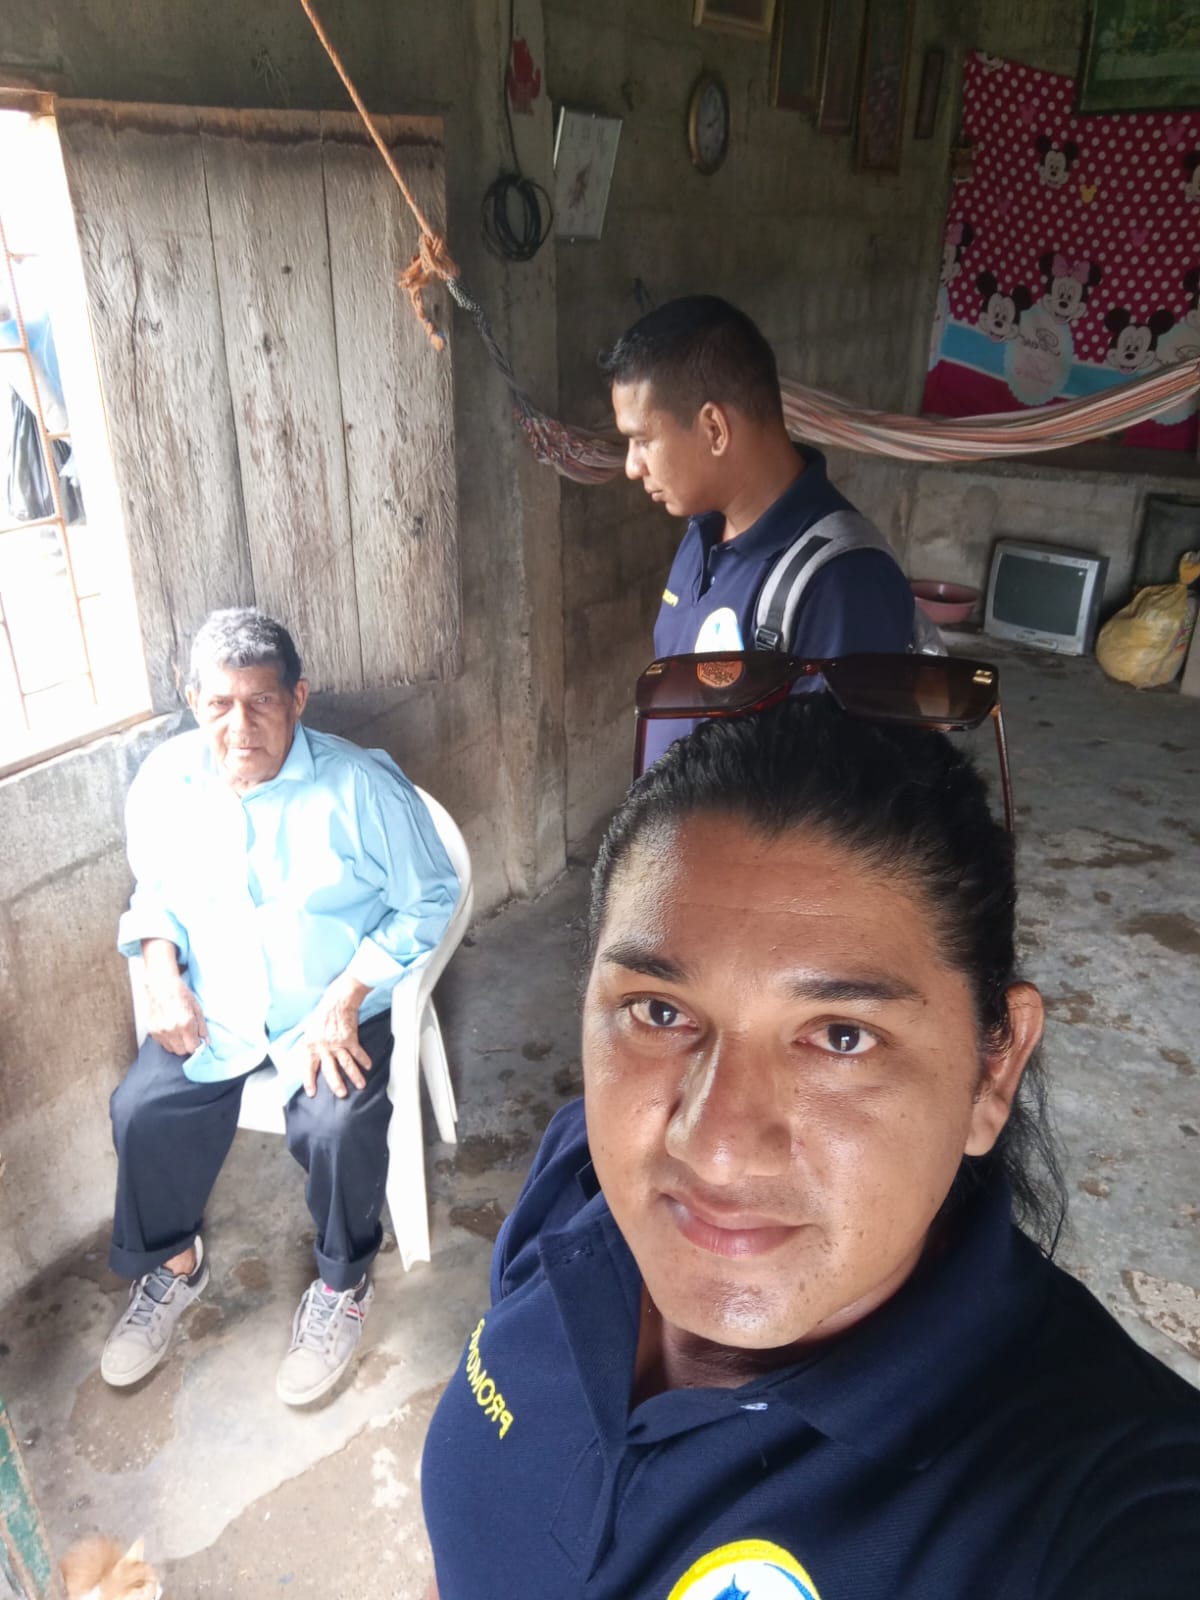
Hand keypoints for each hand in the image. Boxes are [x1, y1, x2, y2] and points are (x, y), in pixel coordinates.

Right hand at [144, 971, 207, 1055]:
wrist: (160, 985)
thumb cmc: (181, 994)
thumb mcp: (197, 1008)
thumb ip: (202, 1027)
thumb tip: (206, 1042)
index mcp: (185, 1023)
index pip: (193, 1047)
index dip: (196, 1045)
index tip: (197, 1040)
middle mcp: (172, 1029)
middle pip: (181, 1051)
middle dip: (187, 1046)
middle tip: (189, 1036)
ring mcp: (160, 1031)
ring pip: (171, 1049)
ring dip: (177, 1044)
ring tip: (179, 1031)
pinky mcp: (152, 1031)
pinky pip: (162, 1044)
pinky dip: (168, 1040)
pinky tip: (170, 1029)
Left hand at [302, 976, 372, 1099]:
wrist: (337, 1000)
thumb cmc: (322, 1013)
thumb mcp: (309, 1029)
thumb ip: (310, 1045)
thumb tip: (310, 1057)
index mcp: (310, 1045)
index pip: (308, 1067)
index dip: (309, 1081)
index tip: (311, 1093)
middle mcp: (323, 1047)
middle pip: (330, 1070)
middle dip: (336, 1084)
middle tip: (342, 1094)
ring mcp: (337, 1044)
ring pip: (346, 1064)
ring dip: (354, 1076)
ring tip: (361, 1085)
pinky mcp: (350, 1039)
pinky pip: (358, 1053)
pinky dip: (364, 1059)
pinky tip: (368, 1066)